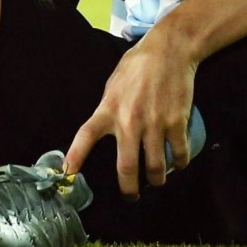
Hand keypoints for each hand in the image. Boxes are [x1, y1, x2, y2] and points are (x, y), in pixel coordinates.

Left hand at [64, 28, 197, 198]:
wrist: (170, 49)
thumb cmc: (138, 65)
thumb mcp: (113, 84)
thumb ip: (108, 109)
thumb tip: (105, 130)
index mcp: (108, 109)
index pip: (85, 136)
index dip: (75, 156)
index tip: (67, 174)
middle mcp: (129, 120)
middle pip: (126, 167)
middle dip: (129, 189)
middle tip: (131, 196)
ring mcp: (155, 123)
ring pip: (156, 167)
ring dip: (157, 180)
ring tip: (156, 181)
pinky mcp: (177, 122)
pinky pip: (179, 153)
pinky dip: (179, 163)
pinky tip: (178, 163)